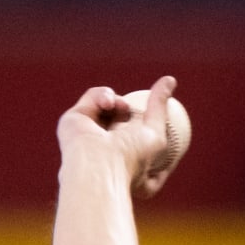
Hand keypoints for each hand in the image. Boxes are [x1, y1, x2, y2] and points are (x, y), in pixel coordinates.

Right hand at [56, 75, 179, 197]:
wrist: (99, 165)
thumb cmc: (132, 158)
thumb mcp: (156, 133)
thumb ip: (159, 106)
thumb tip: (170, 80)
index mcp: (128, 162)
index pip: (140, 141)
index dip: (148, 128)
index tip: (157, 121)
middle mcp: (106, 151)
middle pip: (122, 120)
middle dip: (129, 111)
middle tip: (131, 112)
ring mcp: (89, 135)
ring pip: (108, 106)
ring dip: (118, 102)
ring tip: (121, 109)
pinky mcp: (74, 120)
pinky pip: (93, 97)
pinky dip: (103, 96)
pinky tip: (107, 105)